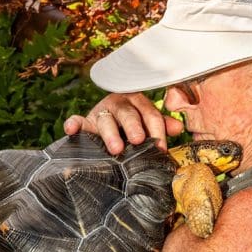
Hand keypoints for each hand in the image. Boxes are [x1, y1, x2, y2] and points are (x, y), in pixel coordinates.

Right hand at [63, 92, 183, 153]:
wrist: (108, 123)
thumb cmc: (132, 125)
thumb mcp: (147, 123)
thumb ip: (161, 125)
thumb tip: (179, 127)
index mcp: (138, 103)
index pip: (150, 114)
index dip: (157, 130)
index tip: (161, 148)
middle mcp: (119, 104)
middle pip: (128, 114)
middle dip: (134, 127)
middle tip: (139, 140)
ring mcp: (101, 111)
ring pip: (105, 120)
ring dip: (110, 133)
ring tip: (116, 149)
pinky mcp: (85, 121)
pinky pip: (78, 120)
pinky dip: (74, 123)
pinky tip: (72, 129)